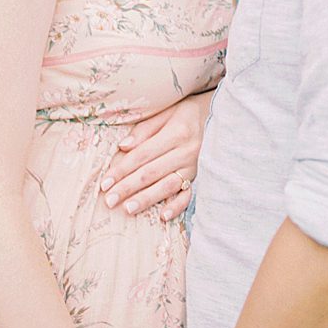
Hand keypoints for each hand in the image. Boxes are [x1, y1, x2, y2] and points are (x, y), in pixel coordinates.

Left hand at [100, 91, 213, 221]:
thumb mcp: (168, 112)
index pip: (142, 155)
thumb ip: (145, 128)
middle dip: (128, 187)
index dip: (122, 169)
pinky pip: (190, 194)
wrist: (223, 117)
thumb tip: (123, 146)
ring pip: (167, 186)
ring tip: (128, 209)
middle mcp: (186, 151)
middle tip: (109, 201)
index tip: (105, 182)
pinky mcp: (202, 177)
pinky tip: (163, 216)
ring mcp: (195, 167)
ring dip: (147, 199)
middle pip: (151, 172)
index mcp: (175, 133)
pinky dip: (177, 206)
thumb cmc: (189, 113)